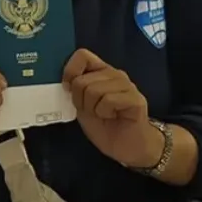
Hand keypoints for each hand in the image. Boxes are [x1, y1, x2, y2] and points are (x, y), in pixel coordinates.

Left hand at [63, 49, 157, 167]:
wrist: (125, 146)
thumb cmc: (103, 125)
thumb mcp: (81, 104)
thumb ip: (74, 88)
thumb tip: (65, 80)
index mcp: (101, 72)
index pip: (82, 55)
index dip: (70, 71)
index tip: (68, 89)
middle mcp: (115, 74)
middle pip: (82, 80)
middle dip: (80, 100)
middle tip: (92, 111)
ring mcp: (127, 85)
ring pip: (93, 90)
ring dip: (92, 108)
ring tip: (103, 114)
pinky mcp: (136, 99)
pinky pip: (108, 100)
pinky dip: (104, 113)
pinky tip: (113, 117)